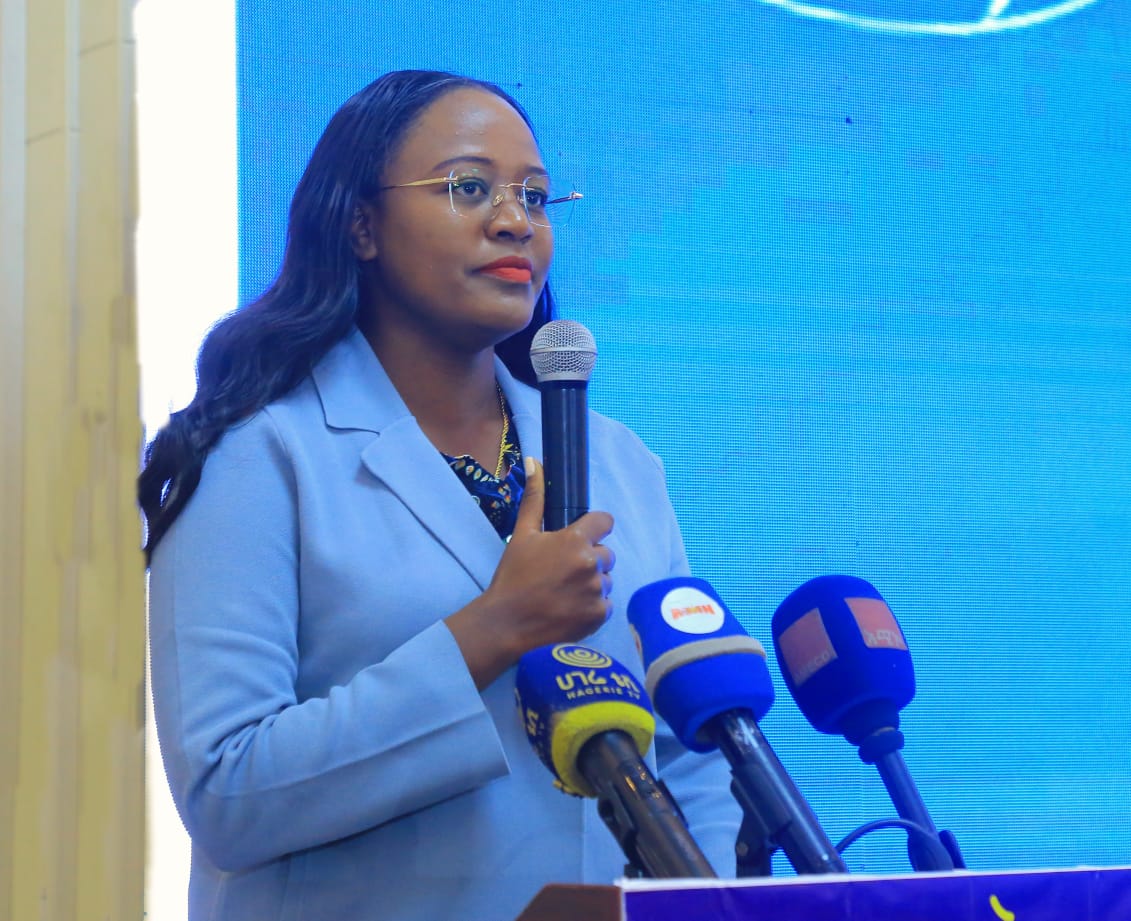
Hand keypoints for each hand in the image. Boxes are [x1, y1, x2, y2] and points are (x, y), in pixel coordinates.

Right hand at [446, 457, 615, 687]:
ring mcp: (597, 591)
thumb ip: (535, 499)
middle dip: (590, 559)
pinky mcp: (599, 615)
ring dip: (591, 584)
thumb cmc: (513, 577)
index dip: (594, 529)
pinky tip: (569, 609)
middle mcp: (591, 564)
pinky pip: (605, 604)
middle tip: (563, 571)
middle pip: (606, 554)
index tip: (582, 538)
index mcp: (575, 540)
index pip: (605, 522)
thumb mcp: (522, 535)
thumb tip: (534, 462)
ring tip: (564, 592)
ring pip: (605, 580)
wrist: (507, 624)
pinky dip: (592, 606)